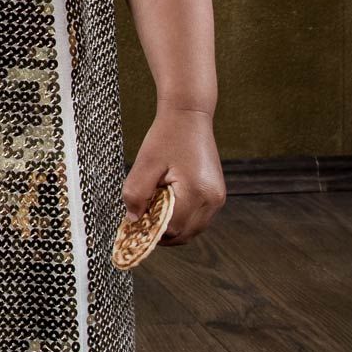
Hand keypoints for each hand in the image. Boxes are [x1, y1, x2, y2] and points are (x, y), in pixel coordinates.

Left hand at [124, 108, 225, 244]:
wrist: (189, 116)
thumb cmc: (166, 136)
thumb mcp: (144, 164)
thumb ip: (136, 195)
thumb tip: (133, 220)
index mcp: (197, 192)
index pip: (171, 228)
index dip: (150, 229)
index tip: (134, 223)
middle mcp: (213, 199)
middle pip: (184, 235)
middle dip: (161, 232)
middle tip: (141, 219)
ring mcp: (218, 198)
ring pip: (192, 229)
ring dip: (171, 227)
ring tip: (153, 209)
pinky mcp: (216, 194)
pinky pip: (197, 218)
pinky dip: (181, 218)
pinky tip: (165, 204)